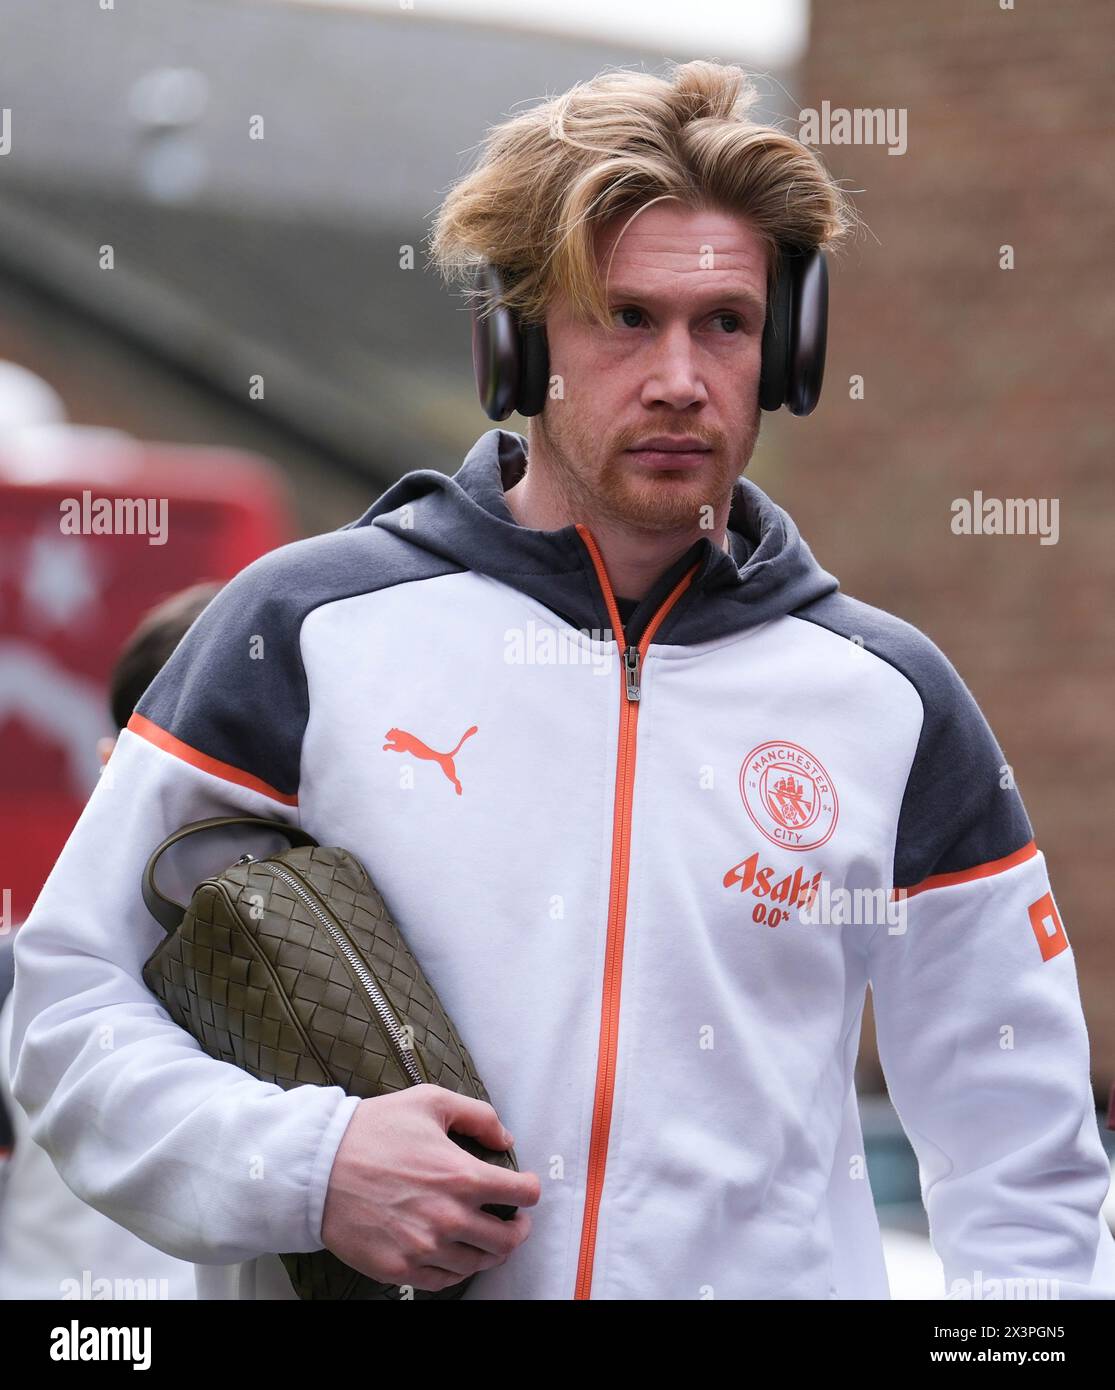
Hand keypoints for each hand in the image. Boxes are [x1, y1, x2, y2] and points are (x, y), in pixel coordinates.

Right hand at [320, 1084, 539, 1291]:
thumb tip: (504, 1139)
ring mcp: (425, 1248)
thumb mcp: (430, 1102)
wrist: (318, 1166)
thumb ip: (478, 1116)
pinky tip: (455, 1254)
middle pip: (509, 1239)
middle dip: (518, 1227)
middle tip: (514, 1220)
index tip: (524, 1188)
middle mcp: (449, 1219)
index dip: (529, 1189)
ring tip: (486, 1238)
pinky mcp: (400, 1269)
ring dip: (491, 1251)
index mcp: (462, 1177)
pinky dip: (457, 1269)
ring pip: (480, 1263)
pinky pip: (444, 1281)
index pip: (523, 1194)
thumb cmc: (373, 1131)